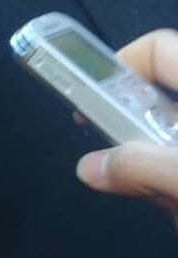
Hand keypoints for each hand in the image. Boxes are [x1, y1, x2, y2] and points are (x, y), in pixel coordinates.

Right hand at [77, 29, 177, 220]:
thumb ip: (142, 167)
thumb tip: (89, 168)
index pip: (156, 49)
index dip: (120, 66)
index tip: (94, 104)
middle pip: (158, 105)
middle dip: (139, 142)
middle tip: (127, 171)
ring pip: (169, 146)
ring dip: (162, 181)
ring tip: (171, 204)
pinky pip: (177, 177)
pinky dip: (174, 195)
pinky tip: (177, 207)